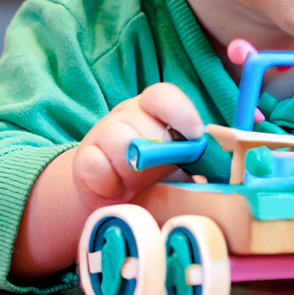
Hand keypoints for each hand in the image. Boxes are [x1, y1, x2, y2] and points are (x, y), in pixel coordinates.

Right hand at [71, 82, 204, 210]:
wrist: (113, 198)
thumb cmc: (154, 176)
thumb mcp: (177, 166)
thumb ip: (193, 164)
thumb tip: (211, 174)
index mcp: (155, 110)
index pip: (162, 96)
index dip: (181, 112)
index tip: (195, 134)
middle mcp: (127, 115)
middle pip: (144, 125)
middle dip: (157, 155)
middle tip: (158, 173)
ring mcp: (102, 134)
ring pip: (120, 144)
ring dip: (132, 172)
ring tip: (136, 184)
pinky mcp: (83, 159)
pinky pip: (96, 168)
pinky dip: (110, 185)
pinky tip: (116, 192)